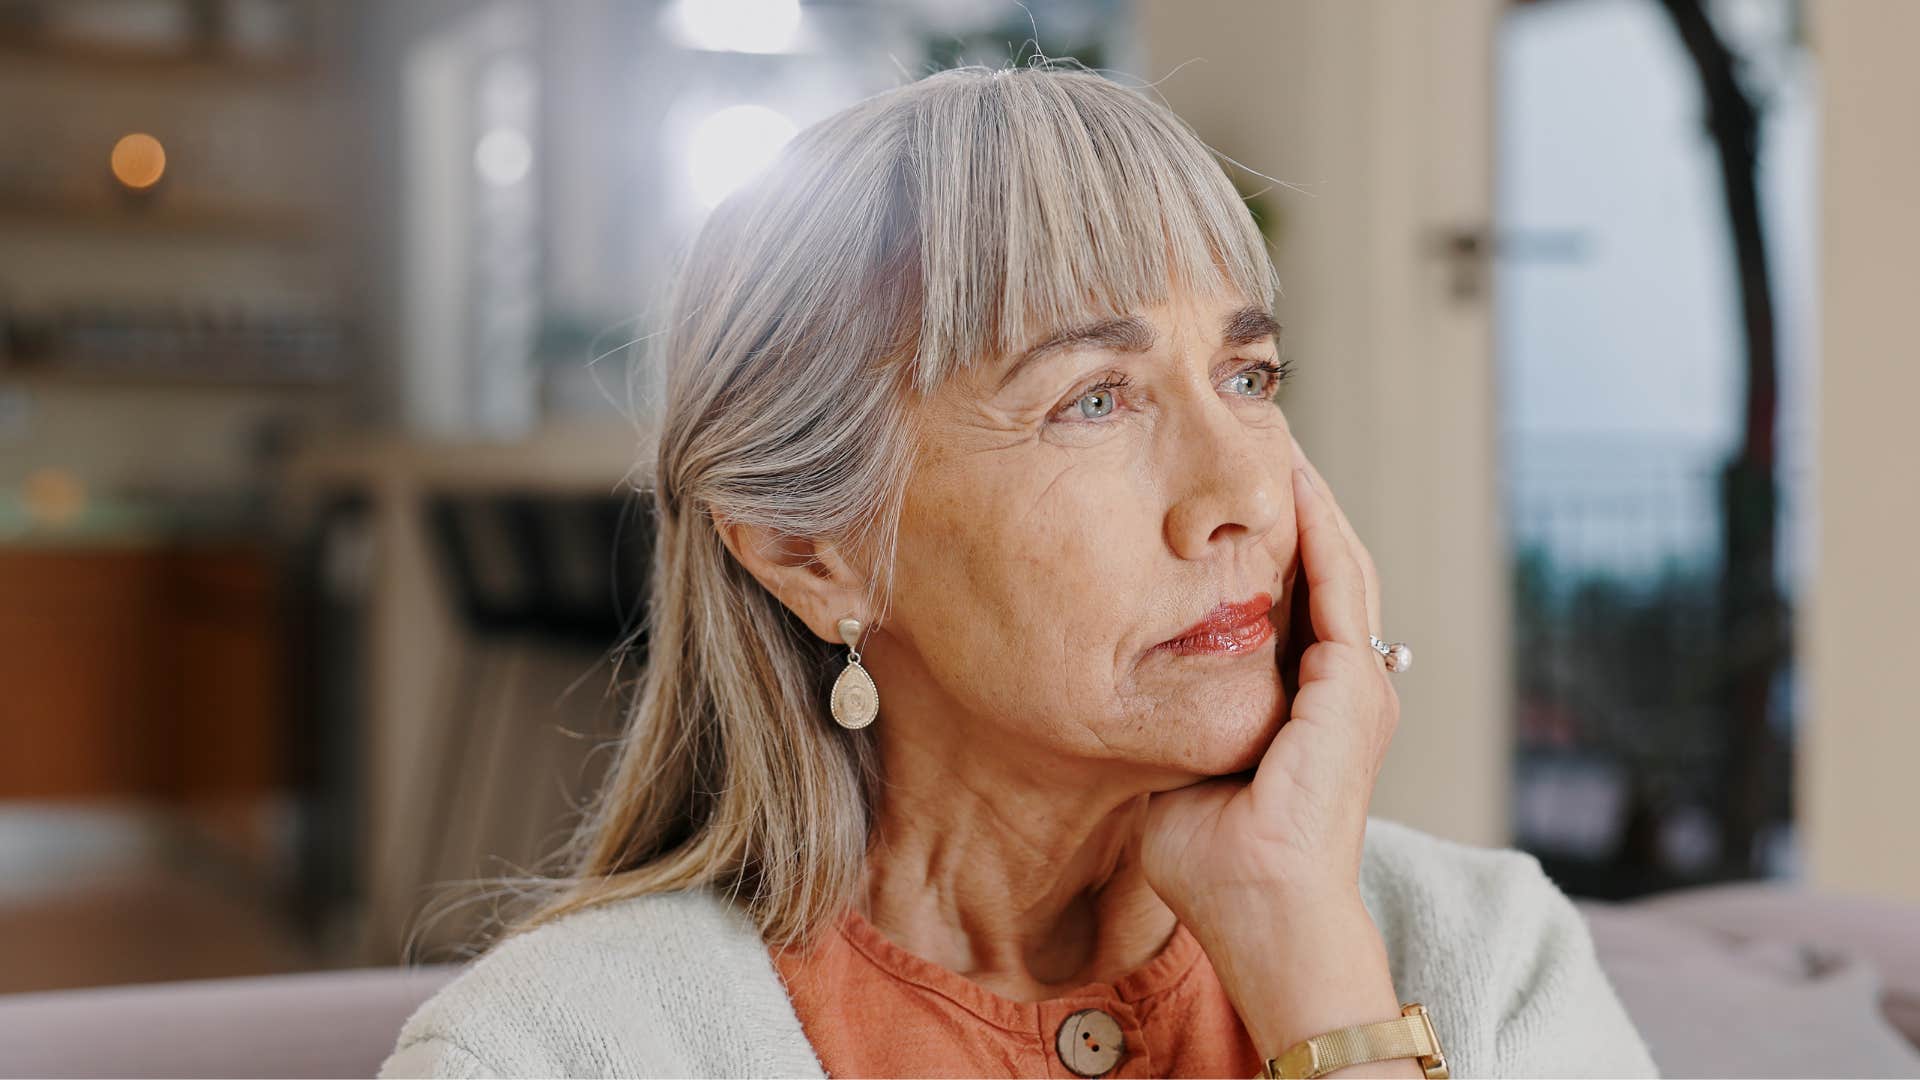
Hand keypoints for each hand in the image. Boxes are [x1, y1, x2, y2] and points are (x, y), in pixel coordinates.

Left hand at [1141, 435, 1397, 912]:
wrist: (1261, 914)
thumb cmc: (1213, 864)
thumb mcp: (1179, 771)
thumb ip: (1166, 722)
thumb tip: (1115, 689)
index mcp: (1307, 707)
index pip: (1293, 603)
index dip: (1267, 545)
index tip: (1228, 496)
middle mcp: (1343, 689)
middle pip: (1324, 571)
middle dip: (1297, 506)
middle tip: (1262, 440)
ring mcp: (1356, 686)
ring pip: (1340, 565)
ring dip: (1312, 501)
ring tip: (1281, 440)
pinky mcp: (1353, 688)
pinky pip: (1339, 585)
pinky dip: (1319, 528)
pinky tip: (1293, 481)